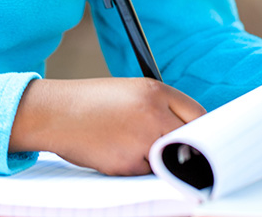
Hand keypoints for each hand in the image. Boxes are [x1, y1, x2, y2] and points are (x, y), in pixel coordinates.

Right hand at [9, 77, 204, 174]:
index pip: (199, 114)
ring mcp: (140, 141)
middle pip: (190, 140)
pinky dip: (139, 166)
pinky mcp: (126, 164)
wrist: (56, 113)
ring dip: (161, 157)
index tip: (205, 137)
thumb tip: (194, 130)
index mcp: (156, 92)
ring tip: (135, 143)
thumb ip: (164, 106)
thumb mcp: (134, 91)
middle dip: (187, 146)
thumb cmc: (94, 102)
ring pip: (168, 158)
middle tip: (182, 151)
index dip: (204, 128)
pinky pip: (146, 172)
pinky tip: (119, 151)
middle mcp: (152, 115)